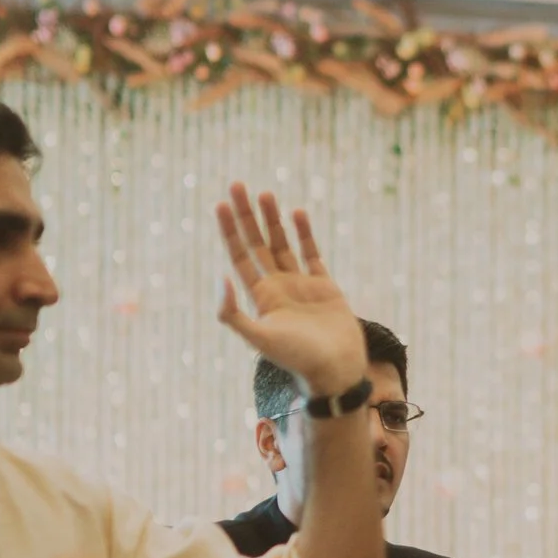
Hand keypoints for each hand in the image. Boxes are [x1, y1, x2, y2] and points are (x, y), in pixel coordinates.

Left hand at [214, 183, 367, 397]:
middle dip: (246, 216)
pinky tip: (297, 214)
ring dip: (273, 219)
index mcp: (260, 298)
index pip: (239, 256)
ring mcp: (302, 286)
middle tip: (237, 184)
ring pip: (283, 245)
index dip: (229, 231)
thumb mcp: (259, 339)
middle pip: (257, 244)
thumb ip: (233, 313)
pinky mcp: (326, 288)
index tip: (221, 204)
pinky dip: (304, 234)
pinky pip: (312, 255)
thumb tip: (221, 277)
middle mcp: (278, 288)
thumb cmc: (298, 359)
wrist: (336, 373)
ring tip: (265, 193)